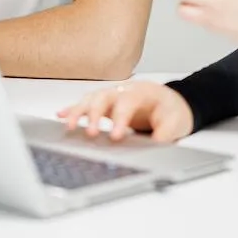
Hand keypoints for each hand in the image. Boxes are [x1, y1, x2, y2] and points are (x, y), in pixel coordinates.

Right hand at [57, 81, 193, 142]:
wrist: (173, 104)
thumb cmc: (173, 111)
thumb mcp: (176, 123)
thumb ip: (163, 135)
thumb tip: (153, 146)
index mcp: (142, 92)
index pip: (127, 102)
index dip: (119, 119)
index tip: (115, 136)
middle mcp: (124, 90)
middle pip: (104, 97)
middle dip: (95, 115)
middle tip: (91, 134)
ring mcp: (113, 96)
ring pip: (92, 99)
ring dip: (79, 111)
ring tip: (69, 125)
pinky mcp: (106, 104)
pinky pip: (87, 103)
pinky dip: (73, 109)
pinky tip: (61, 116)